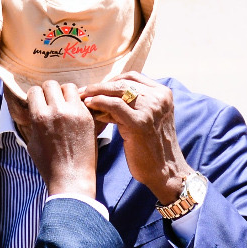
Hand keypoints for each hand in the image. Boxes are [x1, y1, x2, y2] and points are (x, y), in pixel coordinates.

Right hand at [18, 80, 98, 199]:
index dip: (35, 96)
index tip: (39, 103)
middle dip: (49, 91)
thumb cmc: (48, 164)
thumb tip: (35, 110)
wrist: (71, 177)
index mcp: (40, 117)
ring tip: (65, 105)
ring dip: (65, 93)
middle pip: (51, 84)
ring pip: (69, 87)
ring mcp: (75, 113)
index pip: (35, 90)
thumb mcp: (32, 142)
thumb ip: (34, 122)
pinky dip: (78, 103)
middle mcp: (57, 111)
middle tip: (52, 102)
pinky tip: (76, 114)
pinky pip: (82, 100)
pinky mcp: (88, 118)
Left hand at [81, 72, 190, 203]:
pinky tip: (89, 106)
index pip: (132, 77)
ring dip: (96, 92)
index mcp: (163, 93)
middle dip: (100, 86)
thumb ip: (133, 104)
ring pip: (117, 90)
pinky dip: (98, 102)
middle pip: (123, 82)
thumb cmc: (151, 147)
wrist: (164, 170)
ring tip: (82, 98)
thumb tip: (104, 94)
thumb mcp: (146, 118)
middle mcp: (159, 98)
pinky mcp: (140, 122)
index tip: (97, 88)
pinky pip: (113, 105)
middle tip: (83, 91)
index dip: (111, 80)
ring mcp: (151, 109)